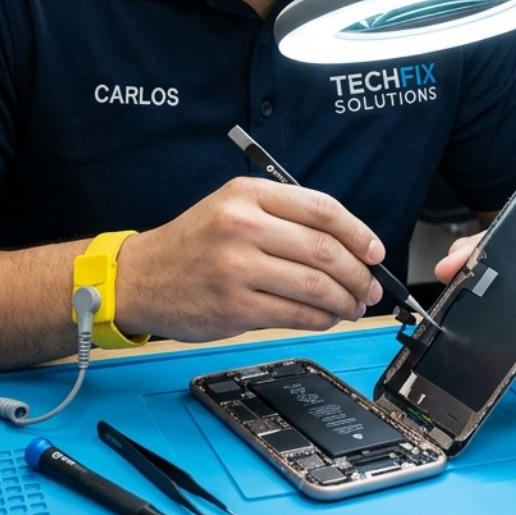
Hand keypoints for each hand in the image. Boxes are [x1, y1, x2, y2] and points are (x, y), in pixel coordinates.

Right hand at [115, 177, 384, 341]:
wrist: (140, 278)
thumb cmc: (191, 246)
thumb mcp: (231, 209)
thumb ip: (283, 219)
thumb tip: (346, 246)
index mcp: (247, 194)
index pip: (321, 209)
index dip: (358, 233)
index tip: (375, 251)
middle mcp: (243, 226)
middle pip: (324, 250)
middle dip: (358, 273)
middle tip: (370, 287)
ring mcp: (237, 267)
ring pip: (315, 285)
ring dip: (344, 301)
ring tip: (352, 306)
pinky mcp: (235, 306)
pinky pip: (295, 315)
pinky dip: (320, 319)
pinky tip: (325, 318)